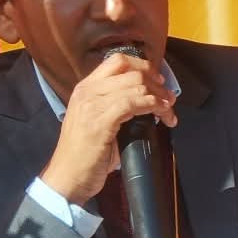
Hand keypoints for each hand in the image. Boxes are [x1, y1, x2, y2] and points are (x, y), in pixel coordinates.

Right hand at [39, 51, 176, 206]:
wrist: (68, 176)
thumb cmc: (86, 154)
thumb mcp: (98, 121)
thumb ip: (115, 106)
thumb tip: (146, 101)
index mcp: (85, 88)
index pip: (117, 61)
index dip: (143, 66)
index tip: (159, 81)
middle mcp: (87, 91)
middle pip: (131, 71)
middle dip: (157, 83)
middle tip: (170, 99)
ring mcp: (92, 104)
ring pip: (136, 86)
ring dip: (159, 97)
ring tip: (169, 110)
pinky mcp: (101, 121)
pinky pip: (134, 103)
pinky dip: (153, 106)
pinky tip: (162, 115)